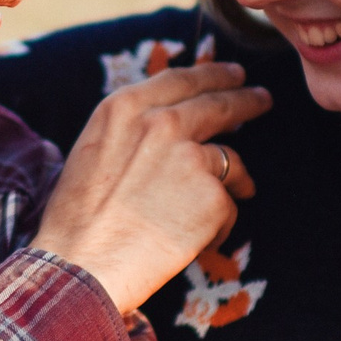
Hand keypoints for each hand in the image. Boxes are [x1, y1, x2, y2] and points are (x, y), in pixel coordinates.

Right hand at [32, 62, 267, 314]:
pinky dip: (217, 224)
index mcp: (126, 108)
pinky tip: (193, 241)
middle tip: (262, 99)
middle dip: (246, 100)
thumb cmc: (77, 220)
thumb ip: (132, 130)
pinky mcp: (213, 196)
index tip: (234, 74)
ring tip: (220, 206)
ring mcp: (191, 157)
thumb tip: (169, 126)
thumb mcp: (94, 151)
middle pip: (218, 104)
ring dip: (233, 181)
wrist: (81, 265)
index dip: (212, 75)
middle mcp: (162, 122)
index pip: (181, 80)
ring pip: (230, 160)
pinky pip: (228, 206)